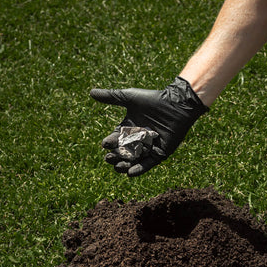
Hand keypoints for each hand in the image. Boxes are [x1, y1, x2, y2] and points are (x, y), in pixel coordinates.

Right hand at [90, 77, 208, 176]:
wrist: (176, 104)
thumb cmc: (153, 99)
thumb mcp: (129, 97)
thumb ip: (110, 97)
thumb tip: (90, 92)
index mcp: (129, 129)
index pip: (116, 139)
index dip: (110, 142)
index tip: (104, 144)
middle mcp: (138, 140)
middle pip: (123, 152)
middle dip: (115, 156)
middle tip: (109, 158)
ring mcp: (149, 148)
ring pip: (134, 160)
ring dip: (125, 164)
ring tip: (118, 167)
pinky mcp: (160, 153)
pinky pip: (148, 163)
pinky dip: (139, 169)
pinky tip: (130, 173)